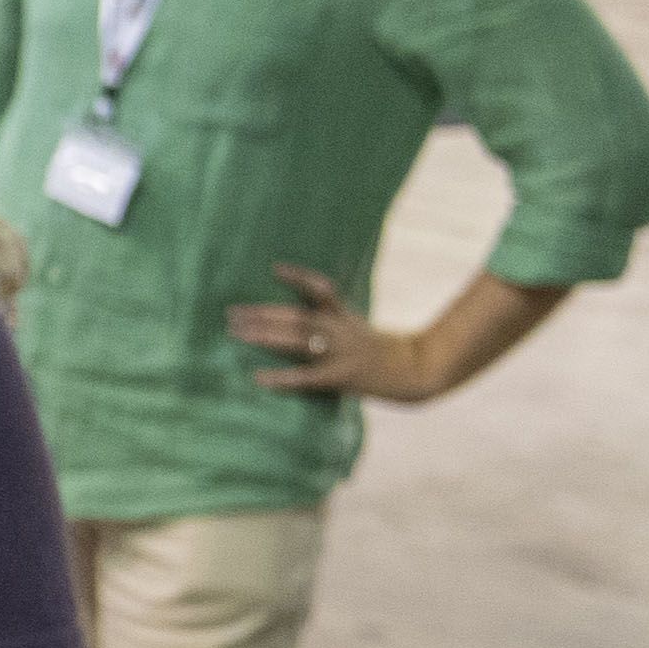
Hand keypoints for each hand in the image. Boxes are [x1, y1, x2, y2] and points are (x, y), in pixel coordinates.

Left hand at [234, 263, 438, 399]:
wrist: (417, 370)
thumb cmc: (379, 350)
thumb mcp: (356, 327)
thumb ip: (330, 319)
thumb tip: (292, 318)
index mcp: (344, 316)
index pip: (321, 290)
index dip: (298, 278)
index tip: (273, 268)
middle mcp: (340, 330)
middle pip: (297, 317)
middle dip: (262, 314)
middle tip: (231, 312)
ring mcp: (341, 353)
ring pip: (298, 340)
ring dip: (265, 335)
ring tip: (237, 332)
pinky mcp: (341, 378)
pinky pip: (307, 378)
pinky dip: (282, 378)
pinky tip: (259, 378)